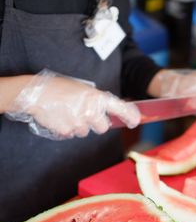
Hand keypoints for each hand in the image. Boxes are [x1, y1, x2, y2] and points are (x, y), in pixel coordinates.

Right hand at [5, 70, 139, 139]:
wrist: (35, 93)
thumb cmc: (59, 87)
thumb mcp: (82, 88)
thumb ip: (95, 100)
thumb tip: (105, 111)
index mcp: (96, 97)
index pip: (119, 107)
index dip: (129, 115)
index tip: (135, 121)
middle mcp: (91, 110)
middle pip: (103, 127)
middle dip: (96, 124)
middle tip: (85, 114)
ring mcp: (79, 122)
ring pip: (85, 132)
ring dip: (79, 125)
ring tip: (67, 112)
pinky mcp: (67, 130)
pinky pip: (72, 134)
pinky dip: (67, 128)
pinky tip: (59, 117)